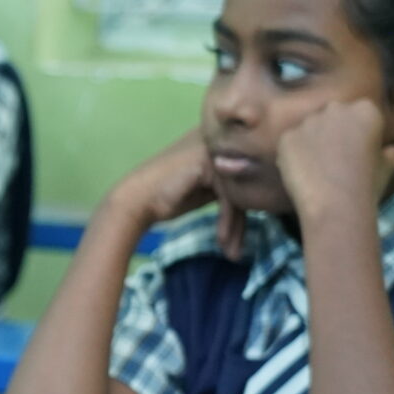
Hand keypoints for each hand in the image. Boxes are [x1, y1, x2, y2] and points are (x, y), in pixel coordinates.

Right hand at [106, 129, 244, 258]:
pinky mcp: (208, 163)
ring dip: (235, 227)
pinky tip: (222, 241)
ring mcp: (213, 149)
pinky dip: (227, 222)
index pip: (245, 175)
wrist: (135, 201)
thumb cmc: (165, 197)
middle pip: (245, 184)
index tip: (238, 238)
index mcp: (218, 143)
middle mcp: (218, 141)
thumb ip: (228, 185)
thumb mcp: (204, 189)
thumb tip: (257, 197)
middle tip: (237, 251)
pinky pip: (229, 196)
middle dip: (242, 221)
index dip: (246, 208)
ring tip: (232, 252)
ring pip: (239, 192)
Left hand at [275, 99, 393, 223]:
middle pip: (332, 116)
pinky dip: (294, 154)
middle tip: (336, 158)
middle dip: (333, 132)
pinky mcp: (287, 137)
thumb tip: (388, 150)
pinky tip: (303, 172)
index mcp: (366, 110)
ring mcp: (308, 121)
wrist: (337, 206)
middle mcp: (336, 108)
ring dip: (312, 142)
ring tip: (318, 168)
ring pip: (309, 128)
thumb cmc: (368, 186)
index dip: (358, 133)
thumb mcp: (388, 166)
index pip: (359, 114)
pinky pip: (290, 142)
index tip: (357, 151)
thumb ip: (389, 151)